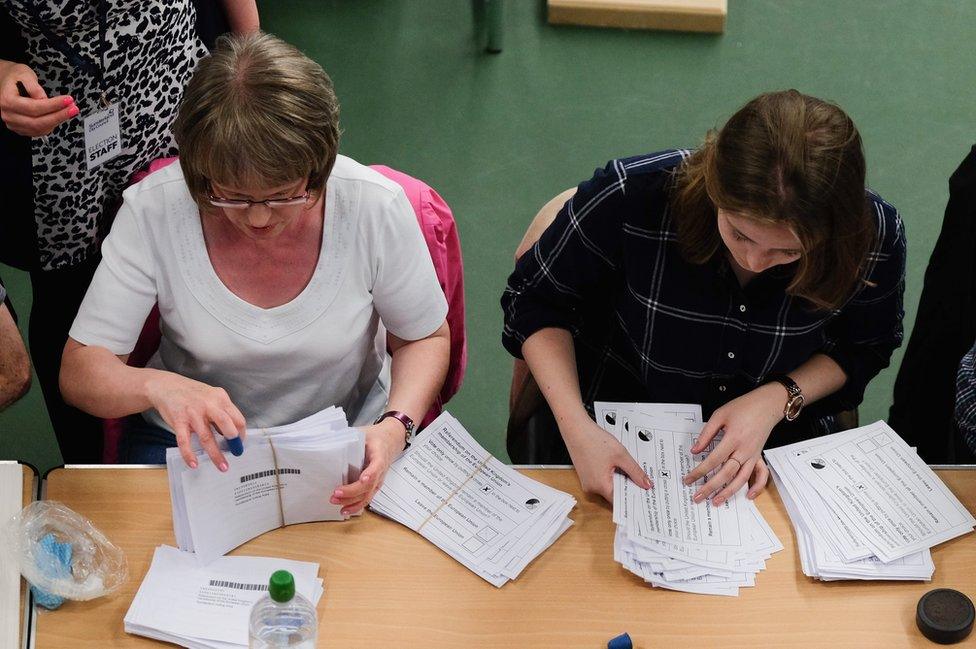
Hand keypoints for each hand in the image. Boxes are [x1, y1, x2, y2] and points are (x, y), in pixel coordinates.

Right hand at [0, 62, 77, 136]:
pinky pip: (38, 131)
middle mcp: (9, 114)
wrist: (4, 80)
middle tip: (73, 109)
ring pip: (39, 129)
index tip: (68, 100)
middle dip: (59, 116)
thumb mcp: (25, 74)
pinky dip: (50, 126)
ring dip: (57, 122)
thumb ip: (34, 87)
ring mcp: (13, 123)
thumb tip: (45, 99)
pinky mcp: (20, 127)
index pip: (34, 107)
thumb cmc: (14, 76)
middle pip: (38, 122)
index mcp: (8, 101)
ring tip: (69, 112)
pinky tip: (59, 117)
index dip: (54, 105)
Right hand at [145, 372, 245, 470]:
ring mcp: (193, 413)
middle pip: (226, 424)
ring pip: (207, 437)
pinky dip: (189, 454)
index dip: (241, 433)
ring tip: (222, 466)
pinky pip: (184, 441)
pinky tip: (194, 464)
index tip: (239, 443)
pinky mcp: (178, 420)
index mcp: (220, 398)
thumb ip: (222, 411)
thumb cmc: (192, 393)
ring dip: (215, 454)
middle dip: (233, 441)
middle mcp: (208, 405)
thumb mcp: (212, 396)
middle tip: (236, 454)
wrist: (166, 385)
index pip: (237, 418)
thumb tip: (231, 433)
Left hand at [331, 419, 406, 514]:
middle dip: (352, 492)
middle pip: (369, 486)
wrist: (390, 440)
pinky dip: (356, 506)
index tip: (362, 479)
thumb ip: (348, 437)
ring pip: (368, 496)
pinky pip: (367, 498)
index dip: (370, 474)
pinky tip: (345, 510)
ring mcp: (378, 480)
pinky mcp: (374, 486)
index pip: (377, 467)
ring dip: (352, 502)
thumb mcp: (363, 432)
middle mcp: (381, 471)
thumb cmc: (375, 437)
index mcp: (379, 455)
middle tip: (335, 493)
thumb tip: (326, 441)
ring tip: (336, 503)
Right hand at [564, 416, 651, 503]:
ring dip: (618, 480)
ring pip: (608, 487)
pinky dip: (610, 475)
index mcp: (600, 486)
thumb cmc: (594, 440)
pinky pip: (601, 481)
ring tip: (625, 467)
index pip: (621, 500)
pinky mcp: (586, 476)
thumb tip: (646, 484)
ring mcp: (587, 483)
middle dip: (627, 486)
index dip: (634, 496)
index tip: (644, 492)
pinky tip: (614, 464)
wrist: (576, 428)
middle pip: (615, 494)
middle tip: (640, 478)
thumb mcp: (621, 455)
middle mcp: (592, 488)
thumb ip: (635, 472)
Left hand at [682, 384, 781, 504]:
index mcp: (733, 438)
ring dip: (728, 492)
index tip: (688, 479)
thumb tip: (695, 450)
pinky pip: (761, 475)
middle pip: (726, 473)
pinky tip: (749, 496)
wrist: (767, 404)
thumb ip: (706, 434)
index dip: (699, 471)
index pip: (713, 460)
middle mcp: (744, 450)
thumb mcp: (720, 415)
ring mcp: (753, 455)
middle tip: (697, 496)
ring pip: (741, 479)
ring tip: (715, 501)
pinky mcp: (759, 456)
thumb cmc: (743, 407)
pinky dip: (757, 487)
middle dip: (710, 487)